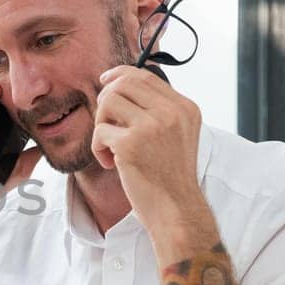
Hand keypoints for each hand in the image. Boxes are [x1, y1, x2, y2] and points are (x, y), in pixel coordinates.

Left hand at [91, 66, 214, 245]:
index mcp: (185, 107)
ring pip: (108, 102)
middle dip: (106, 99)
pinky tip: (112, 164)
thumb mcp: (176, 135)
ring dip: (102, 125)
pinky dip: (99, 149)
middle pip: (124, 83)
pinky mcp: (131, 144)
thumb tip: (117, 86)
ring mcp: (152, 126)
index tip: (104, 82)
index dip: (120, 75)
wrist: (176, 210)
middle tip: (106, 124)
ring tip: (111, 148)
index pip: (145, 76)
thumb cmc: (169, 177)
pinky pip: (100, 132)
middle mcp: (172, 112)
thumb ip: (156, 111)